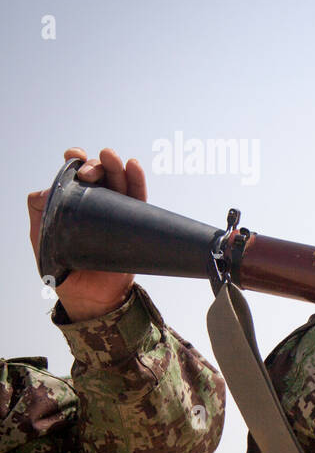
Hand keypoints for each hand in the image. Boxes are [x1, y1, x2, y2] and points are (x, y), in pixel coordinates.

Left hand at [28, 147, 145, 321]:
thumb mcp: (41, 238)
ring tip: (112, 156)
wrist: (90, 296)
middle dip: (95, 165)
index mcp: (71, 203)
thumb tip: (48, 190)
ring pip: (119, 181)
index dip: (75, 161)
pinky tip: (134, 165)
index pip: (73, 175)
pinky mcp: (135, 223)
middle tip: (91, 171)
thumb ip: (38, 211)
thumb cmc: (62, 270)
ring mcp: (116, 212)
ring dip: (116, 166)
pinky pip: (138, 199)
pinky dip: (137, 181)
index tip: (75, 156)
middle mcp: (95, 203)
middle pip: (99, 175)